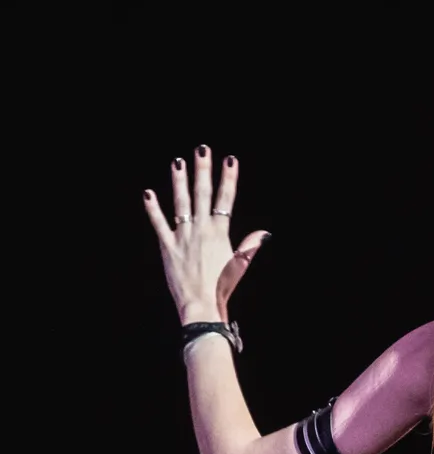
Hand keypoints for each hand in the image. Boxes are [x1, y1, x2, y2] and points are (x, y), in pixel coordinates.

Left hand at [143, 146, 268, 323]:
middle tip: (202, 149)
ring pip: (181, 203)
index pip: (225, 199)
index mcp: (220, 233)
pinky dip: (153, 208)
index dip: (228, 178)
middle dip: (203, 170)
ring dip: (179, 181)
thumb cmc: (223, 287)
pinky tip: (148, 193)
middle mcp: (201, 230)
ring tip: (177, 161)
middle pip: (202, 194)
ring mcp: (182, 236)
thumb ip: (249, 246)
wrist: (202, 304)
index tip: (229, 160)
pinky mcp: (167, 246)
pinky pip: (159, 223)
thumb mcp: (240, 265)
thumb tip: (264, 233)